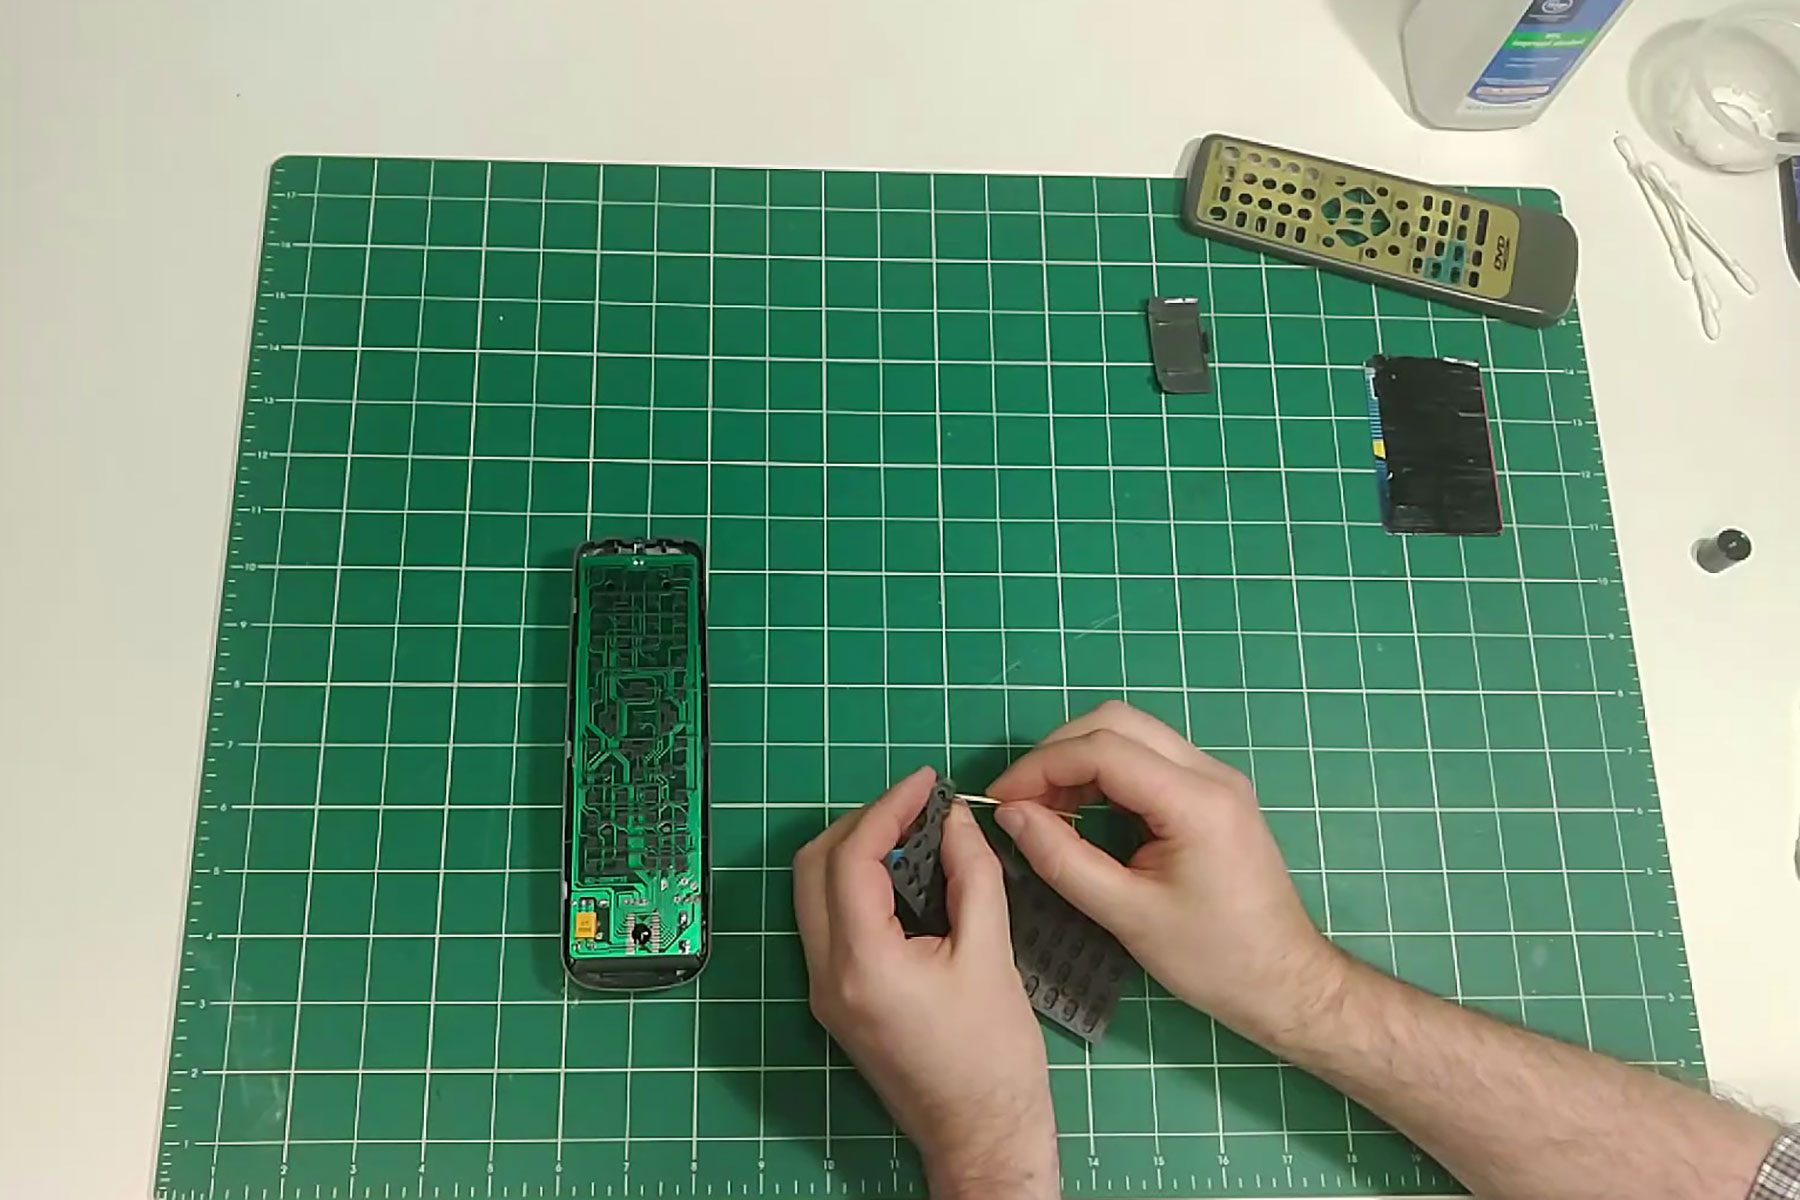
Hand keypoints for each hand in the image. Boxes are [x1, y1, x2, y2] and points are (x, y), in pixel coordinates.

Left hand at [792, 766, 1058, 1199]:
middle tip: (916, 804)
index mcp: (862, 962)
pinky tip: (902, 874)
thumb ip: (970, 876)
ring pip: (812, 892)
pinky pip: (828, 921)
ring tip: (912, 830)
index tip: (927, 782)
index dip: (888, 807)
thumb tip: (956, 819)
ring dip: (854, 851)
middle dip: (861, 822)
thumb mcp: (992, 954)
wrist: (981, 1136)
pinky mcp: (836, 1001)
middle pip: (813, 867)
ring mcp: (824, 990)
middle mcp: (826, 974)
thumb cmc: (994, 1057)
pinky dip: (855, 885)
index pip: (852, 857)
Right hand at [986, 701, 1345, 1043]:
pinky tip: (1081, 812)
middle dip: (1058, 753)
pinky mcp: (1214, 794)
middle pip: (1117, 723)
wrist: (1285, 981)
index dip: (1041, 768)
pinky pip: (1149, 760)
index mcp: (1195, 801)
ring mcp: (1216, 780)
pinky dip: (1106, 774)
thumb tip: (1011, 815)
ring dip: (1081, 760)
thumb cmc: (1213, 959)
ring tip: (1044, 809)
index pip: (1103, 750)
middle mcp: (1210, 773)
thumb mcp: (1127, 915)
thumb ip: (1063, 859)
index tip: (1000, 801)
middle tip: (1020, 801)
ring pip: (1133, 734)